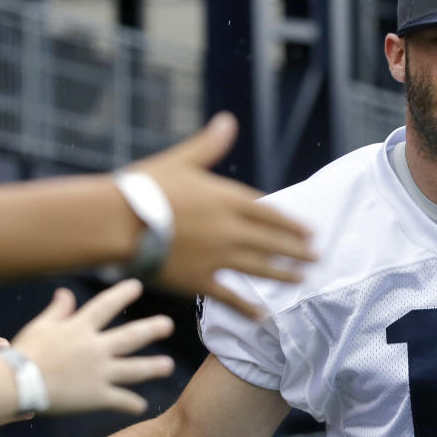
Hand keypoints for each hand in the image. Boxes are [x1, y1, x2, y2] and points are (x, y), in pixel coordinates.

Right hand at [10, 279, 175, 414]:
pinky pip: (120, 400)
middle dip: (152, 329)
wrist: (16, 384)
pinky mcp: (96, 396)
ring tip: (168, 366)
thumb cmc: (23, 354)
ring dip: (153, 367)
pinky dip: (131, 404)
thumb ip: (58, 311)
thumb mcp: (41, 327)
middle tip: (168, 325)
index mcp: (80, 329)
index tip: (137, 286)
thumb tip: (65, 293)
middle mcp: (95, 348)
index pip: (106, 306)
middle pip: (131, 337)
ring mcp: (99, 373)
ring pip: (134, 369)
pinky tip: (141, 406)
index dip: (122, 294)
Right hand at [128, 112, 316, 319]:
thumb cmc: (145, 187)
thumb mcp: (181, 161)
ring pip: (260, 268)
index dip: (292, 224)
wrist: (118, 221)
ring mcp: (217, 257)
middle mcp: (229, 229)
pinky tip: (263, 315)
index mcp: (227, 199)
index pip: (269, 213)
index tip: (310, 231)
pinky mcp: (199, 281)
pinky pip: (231, 298)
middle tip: (318, 257)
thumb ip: (209, 145)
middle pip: (272, 242)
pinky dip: (248, 308)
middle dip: (297, 251)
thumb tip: (227, 121)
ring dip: (284, 275)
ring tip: (302, 280)